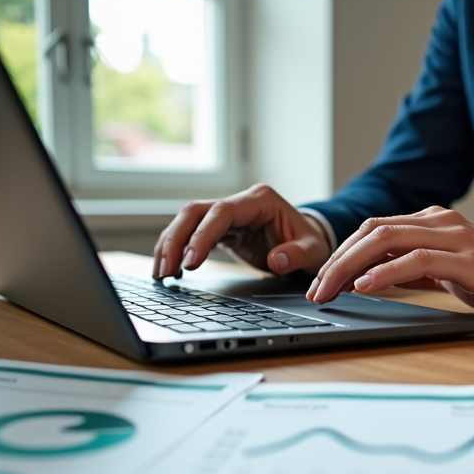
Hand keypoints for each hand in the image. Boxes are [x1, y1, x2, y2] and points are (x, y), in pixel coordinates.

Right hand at [151, 184, 331, 278]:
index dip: (202, 235)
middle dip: (176, 240)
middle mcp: (240, 202)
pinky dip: (178, 250)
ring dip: (170, 245)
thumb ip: (297, 255)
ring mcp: (228, 214)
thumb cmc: (311, 243)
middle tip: (165, 270)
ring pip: (188, 221)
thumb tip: (276, 261)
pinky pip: (192, 234)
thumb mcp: (313, 251)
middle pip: (196, 212)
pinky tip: (169, 271)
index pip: (221, 213)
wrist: (310, 241)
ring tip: (160, 274)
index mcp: (260, 200)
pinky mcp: (222, 229)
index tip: (190, 262)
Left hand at [307, 207, 473, 323]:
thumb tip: (380, 280)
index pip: (374, 231)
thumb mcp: (452, 274)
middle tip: (314, 291)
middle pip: (371, 231)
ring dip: (350, 267)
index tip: (322, 283)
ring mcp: (455, 237)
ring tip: (329, 291)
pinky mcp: (469, 259)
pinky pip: (418, 260)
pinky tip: (366, 287)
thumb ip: (419, 270)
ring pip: (387, 240)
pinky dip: (387, 272)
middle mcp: (440, 222)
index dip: (342, 255)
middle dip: (336, 261)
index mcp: (434, 223)